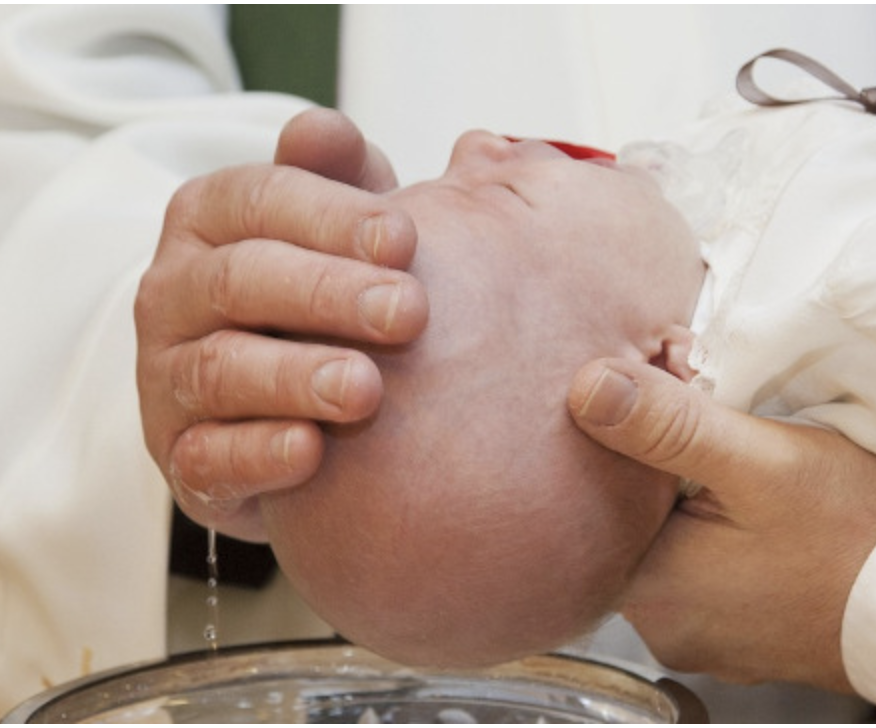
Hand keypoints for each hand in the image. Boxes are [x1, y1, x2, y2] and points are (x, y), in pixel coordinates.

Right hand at [135, 109, 428, 540]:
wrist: (288, 395)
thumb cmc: (325, 290)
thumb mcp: (337, 226)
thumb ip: (336, 177)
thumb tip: (321, 129)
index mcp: (208, 221)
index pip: (258, 199)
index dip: (332, 216)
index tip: (407, 239)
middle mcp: (173, 293)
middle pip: (240, 280)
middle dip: (328, 294)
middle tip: (409, 312)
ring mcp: (168, 377)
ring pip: (220, 369)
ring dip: (296, 377)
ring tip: (367, 389)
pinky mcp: (182, 456)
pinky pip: (206, 458)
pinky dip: (258, 455)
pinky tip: (312, 453)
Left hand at [567, 358, 875, 691]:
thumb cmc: (858, 534)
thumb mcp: (760, 461)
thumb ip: (669, 426)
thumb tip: (588, 389)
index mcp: (652, 589)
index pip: (592, 501)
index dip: (622, 442)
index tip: (663, 403)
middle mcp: (663, 626)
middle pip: (630, 521)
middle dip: (659, 466)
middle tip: (709, 422)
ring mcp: (700, 635)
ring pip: (668, 541)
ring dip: (690, 497)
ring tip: (738, 462)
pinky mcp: (735, 632)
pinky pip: (702, 567)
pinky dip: (717, 530)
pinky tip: (753, 507)